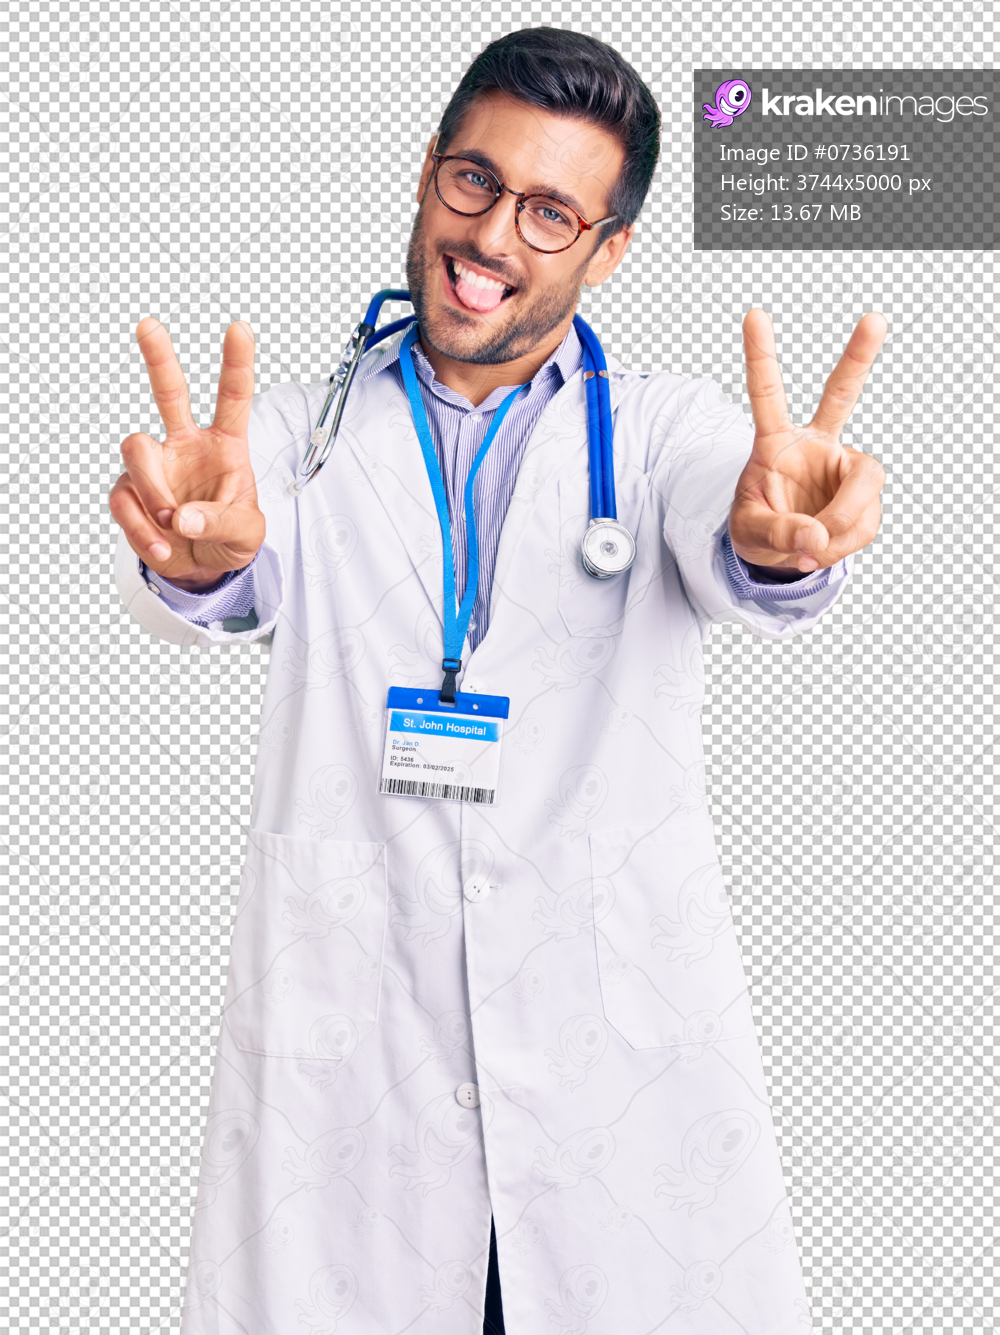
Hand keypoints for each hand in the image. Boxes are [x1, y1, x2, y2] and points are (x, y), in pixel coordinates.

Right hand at [109, 319, 264, 590]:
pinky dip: (142, 530)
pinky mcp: (129, 490)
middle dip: (159, 358)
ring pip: (136, 449)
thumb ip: (221, 522)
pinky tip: (162, 547)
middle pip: (169, 392)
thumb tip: (182, 517)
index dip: (237, 363)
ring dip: (154, 491)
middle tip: (148, 325)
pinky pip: (124, 500)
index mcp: (225, 445)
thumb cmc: (229, 538)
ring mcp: (154, 465)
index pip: (232, 399)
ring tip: (173, 524)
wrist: (200, 567)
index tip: (239, 328)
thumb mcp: (245, 535)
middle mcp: (186, 445)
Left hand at [728, 308, 887, 573]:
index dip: (761, 357)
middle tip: (875, 318)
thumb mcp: (750, 534)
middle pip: (841, 395)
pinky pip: (864, 525)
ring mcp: (844, 468)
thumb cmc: (757, 530)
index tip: (754, 314)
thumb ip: (777, 533)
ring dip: (842, 525)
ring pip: (862, 488)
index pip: (767, 396)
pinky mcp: (864, 497)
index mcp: (775, 443)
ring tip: (813, 546)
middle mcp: (816, 445)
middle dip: (859, 357)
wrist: (783, 553)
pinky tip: (825, 546)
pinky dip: (844, 545)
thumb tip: (816, 536)